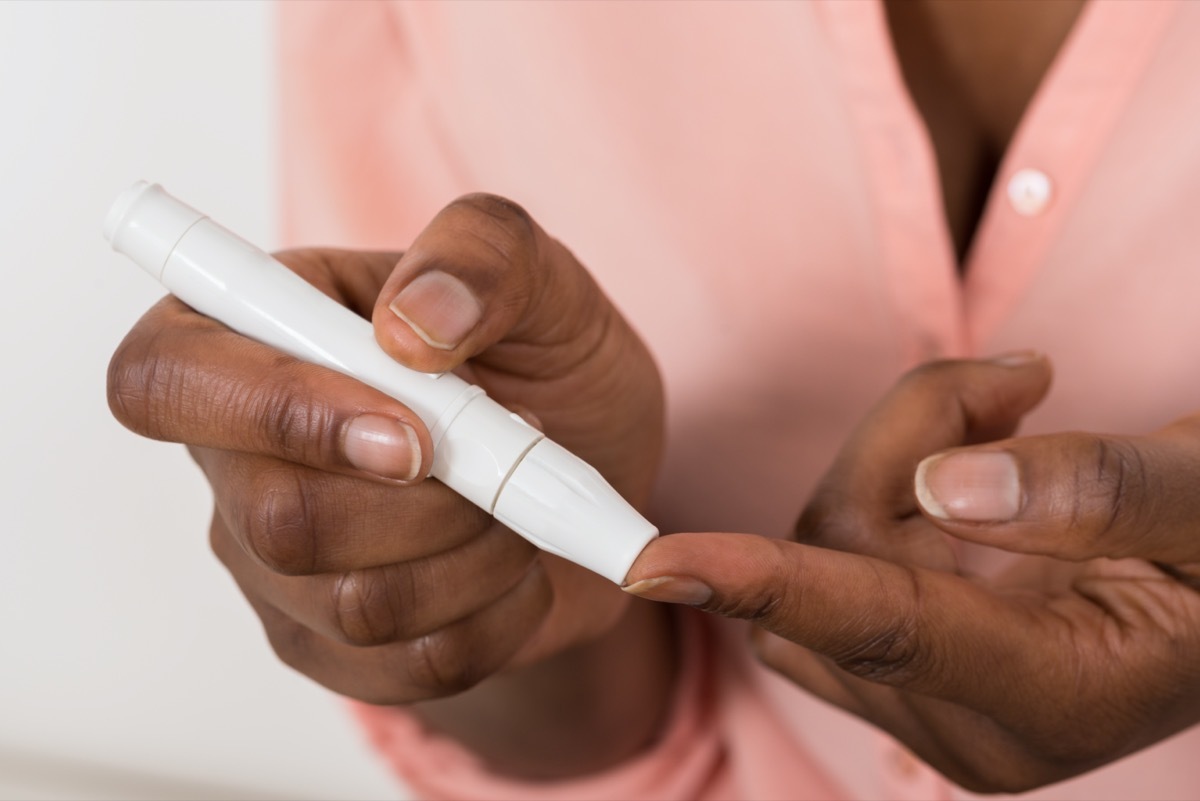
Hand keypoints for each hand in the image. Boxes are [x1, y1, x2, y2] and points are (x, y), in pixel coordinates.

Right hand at [108, 195, 670, 775]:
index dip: (274, 411)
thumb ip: (482, 254)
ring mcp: (275, 567)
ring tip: (516, 500)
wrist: (589, 467)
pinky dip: (501, 614)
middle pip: (279, 522)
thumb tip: (413, 324)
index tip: (408, 430)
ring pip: (357, 606)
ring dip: (481, 554)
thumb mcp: (537, 272)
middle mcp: (240, 460)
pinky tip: (512, 562)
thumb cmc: (538, 354)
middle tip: (504, 450)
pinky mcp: (333, 645)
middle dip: (432, 502)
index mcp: (254, 335)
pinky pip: (415, 667)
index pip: (163, 379)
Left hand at [624, 354, 1199, 792]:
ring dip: (898, 448)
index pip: (879, 634)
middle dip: (894, 452)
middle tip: (1016, 390)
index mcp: (1046, 702)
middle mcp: (961, 713)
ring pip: (824, 541)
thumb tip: (945, 490)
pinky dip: (893, 465)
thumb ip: (1097, 492)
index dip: (763, 587)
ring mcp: (922, 679)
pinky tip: (984, 441)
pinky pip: (840, 535)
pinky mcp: (903, 636)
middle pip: (831, 567)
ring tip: (1018, 405)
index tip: (653, 565)